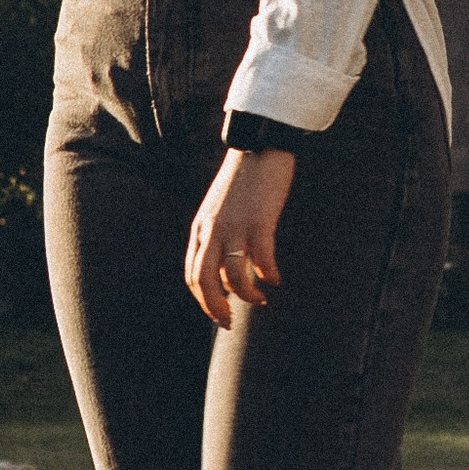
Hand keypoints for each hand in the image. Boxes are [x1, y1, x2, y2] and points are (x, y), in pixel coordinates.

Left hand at [184, 147, 297, 324]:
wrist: (259, 146)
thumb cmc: (243, 179)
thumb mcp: (218, 208)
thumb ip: (217, 234)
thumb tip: (227, 266)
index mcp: (201, 228)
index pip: (193, 274)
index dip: (204, 300)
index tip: (220, 313)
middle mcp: (212, 231)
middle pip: (205, 282)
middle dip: (216, 308)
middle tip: (229, 322)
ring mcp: (235, 227)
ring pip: (233, 277)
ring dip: (246, 295)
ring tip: (259, 299)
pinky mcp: (259, 222)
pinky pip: (261, 261)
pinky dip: (268, 275)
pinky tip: (275, 279)